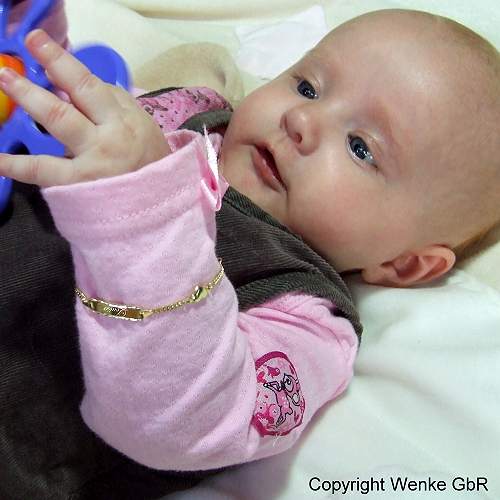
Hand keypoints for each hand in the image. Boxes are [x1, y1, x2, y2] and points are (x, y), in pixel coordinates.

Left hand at [0, 29, 169, 186]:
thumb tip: (78, 86)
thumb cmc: (150, 160)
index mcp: (122, 121)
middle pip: (65, 109)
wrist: (159, 202)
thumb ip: (114, 102)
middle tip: (6, 70)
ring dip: (27, 104)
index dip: (60, 62)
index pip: (88, 86)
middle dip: (33, 87)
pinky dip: (19, 166)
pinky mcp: (78, 187)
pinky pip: (45, 174)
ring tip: (4, 86)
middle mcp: (105, 140)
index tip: (37, 41)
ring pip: (56, 130)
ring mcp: (90, 164)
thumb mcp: (143, 125)